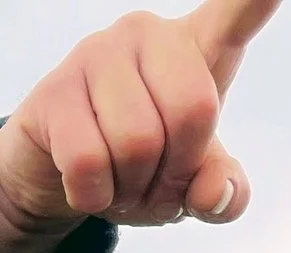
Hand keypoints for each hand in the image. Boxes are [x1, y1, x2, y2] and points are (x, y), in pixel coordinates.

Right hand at [0, 0, 281, 252]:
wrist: (60, 178)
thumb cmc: (140, 168)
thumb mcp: (191, 185)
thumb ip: (223, 192)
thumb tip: (215, 194)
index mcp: (197, 48)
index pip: (236, 14)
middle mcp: (148, 33)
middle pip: (192, 112)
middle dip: (175, 169)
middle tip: (154, 177)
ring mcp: (97, 53)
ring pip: (136, 143)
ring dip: (130, 188)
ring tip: (118, 178)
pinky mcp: (54, 89)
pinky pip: (88, 162)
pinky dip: (94, 195)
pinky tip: (87, 185)